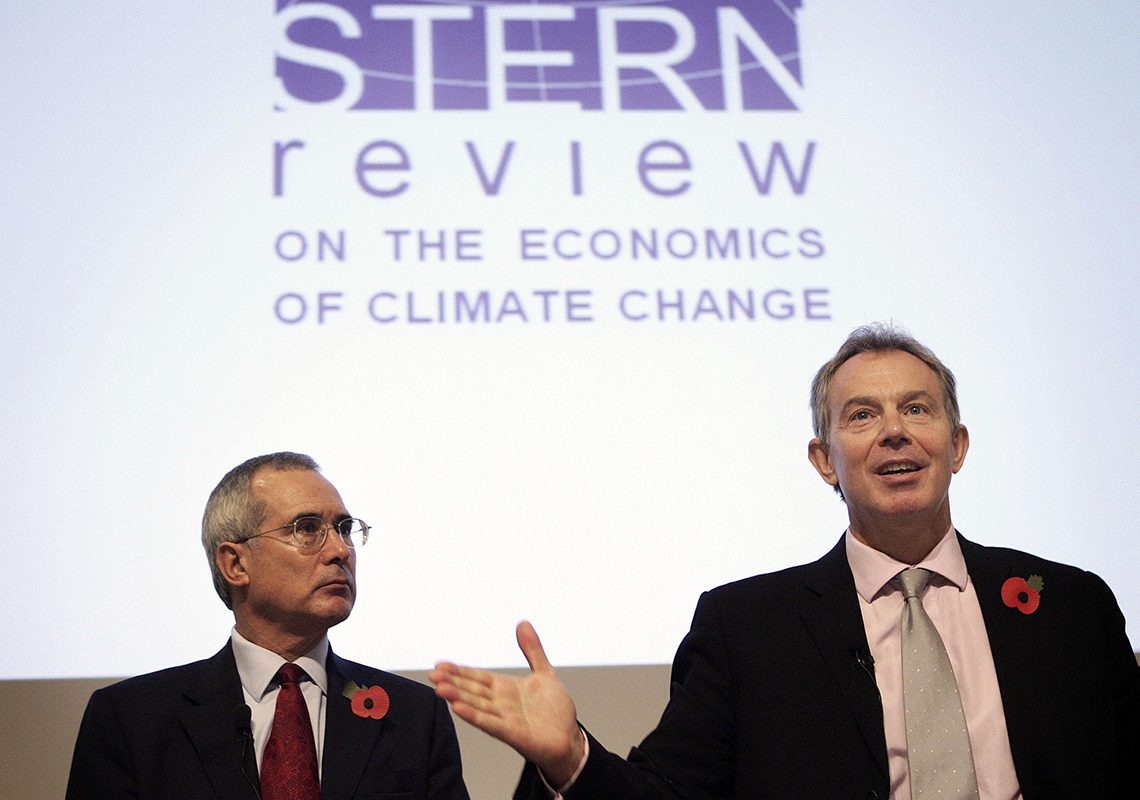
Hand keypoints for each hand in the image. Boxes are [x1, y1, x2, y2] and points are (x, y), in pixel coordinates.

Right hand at [430, 621, 585, 785]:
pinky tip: (459, 708)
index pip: (477, 677)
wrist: (569, 738)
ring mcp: (506, 719)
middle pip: (472, 690)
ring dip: (459, 698)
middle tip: (432, 675)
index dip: (459, 671)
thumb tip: (523, 623)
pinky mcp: (514, 734)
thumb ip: (532, 649)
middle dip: (452, 683)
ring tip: (440, 690)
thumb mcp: (544, 672)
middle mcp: (501, 704)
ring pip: (477, 706)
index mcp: (505, 688)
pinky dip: (476, 716)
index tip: (439, 664)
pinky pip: (492, 724)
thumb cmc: (554, 710)